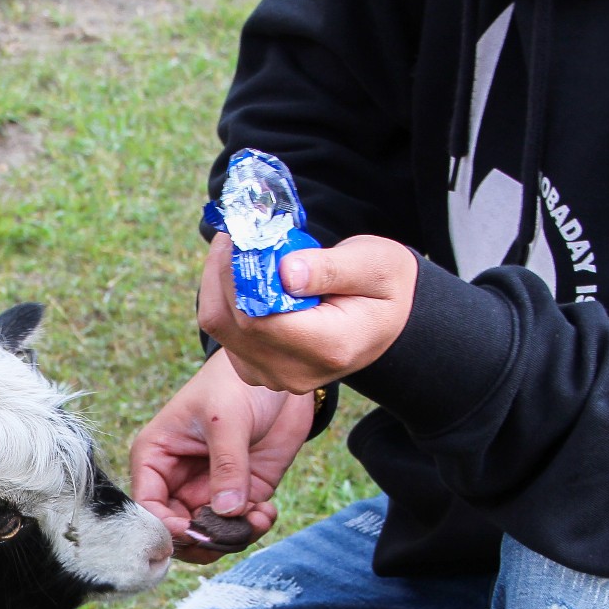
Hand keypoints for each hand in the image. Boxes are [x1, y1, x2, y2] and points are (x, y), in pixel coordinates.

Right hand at [131, 349, 313, 563]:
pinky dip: (254, 528)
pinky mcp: (241, 493)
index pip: (147, 508)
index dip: (166, 528)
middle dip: (204, 538)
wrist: (278, 373)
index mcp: (156, 459)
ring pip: (209, 534)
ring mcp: (210, 489)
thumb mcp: (227, 420)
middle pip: (177, 530)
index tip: (196, 530)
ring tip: (258, 518)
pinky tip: (267, 511)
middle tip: (232, 532)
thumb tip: (227, 512)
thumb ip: (226, 467)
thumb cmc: (235, 382)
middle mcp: (177, 480)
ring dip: (232, 538)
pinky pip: (240, 526)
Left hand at [197, 232, 418, 391]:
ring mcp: (273, 376)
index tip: (240, 236)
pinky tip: (240, 273)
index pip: (258, 319)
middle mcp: (295, 371)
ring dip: (218, 283)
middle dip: (222, 273)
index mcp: (328, 347)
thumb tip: (284, 271)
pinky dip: (223, 299)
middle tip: (233, 233)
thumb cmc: (386, 286)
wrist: (390, 322)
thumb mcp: (375, 265)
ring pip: (219, 328)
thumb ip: (330, 268)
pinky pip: (224, 333)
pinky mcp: (258, 369)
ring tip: (234, 247)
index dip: (237, 276)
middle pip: (230, 324)